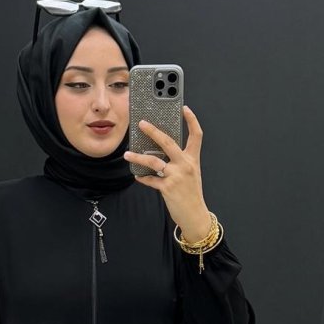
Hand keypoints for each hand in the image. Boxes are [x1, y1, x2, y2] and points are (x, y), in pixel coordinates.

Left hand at [124, 105, 212, 242]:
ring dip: (138, 157)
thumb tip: (159, 153)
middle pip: (168, 142)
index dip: (192, 120)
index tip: (185, 108)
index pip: (196, 135)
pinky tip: (137, 176)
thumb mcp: (190, 174)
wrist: (195, 215)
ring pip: (154, 161)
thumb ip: (179, 161)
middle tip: (141, 123)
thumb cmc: (191, 194)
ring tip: (128, 154)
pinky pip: (151, 180)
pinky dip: (143, 178)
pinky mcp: (167, 188)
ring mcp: (176, 176)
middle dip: (153, 131)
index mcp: (192, 159)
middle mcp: (185, 165)